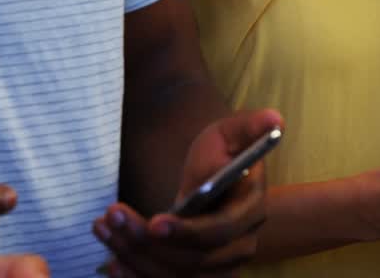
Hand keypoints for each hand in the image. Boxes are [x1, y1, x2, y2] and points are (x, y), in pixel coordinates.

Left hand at [93, 108, 282, 276]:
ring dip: (136, 258)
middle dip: (147, 243)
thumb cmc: (223, 155)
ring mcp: (219, 268)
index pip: (220, 232)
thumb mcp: (231, 134)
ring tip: (105, 229)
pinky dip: (139, 277)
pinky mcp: (196, 274)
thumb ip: (250, 126)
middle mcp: (239, 249)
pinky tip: (113, 260)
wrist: (220, 183)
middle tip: (112, 218)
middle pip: (193, 261)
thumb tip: (275, 118)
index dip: (187, 231)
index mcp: (249, 213)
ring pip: (176, 276)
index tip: (153, 222)